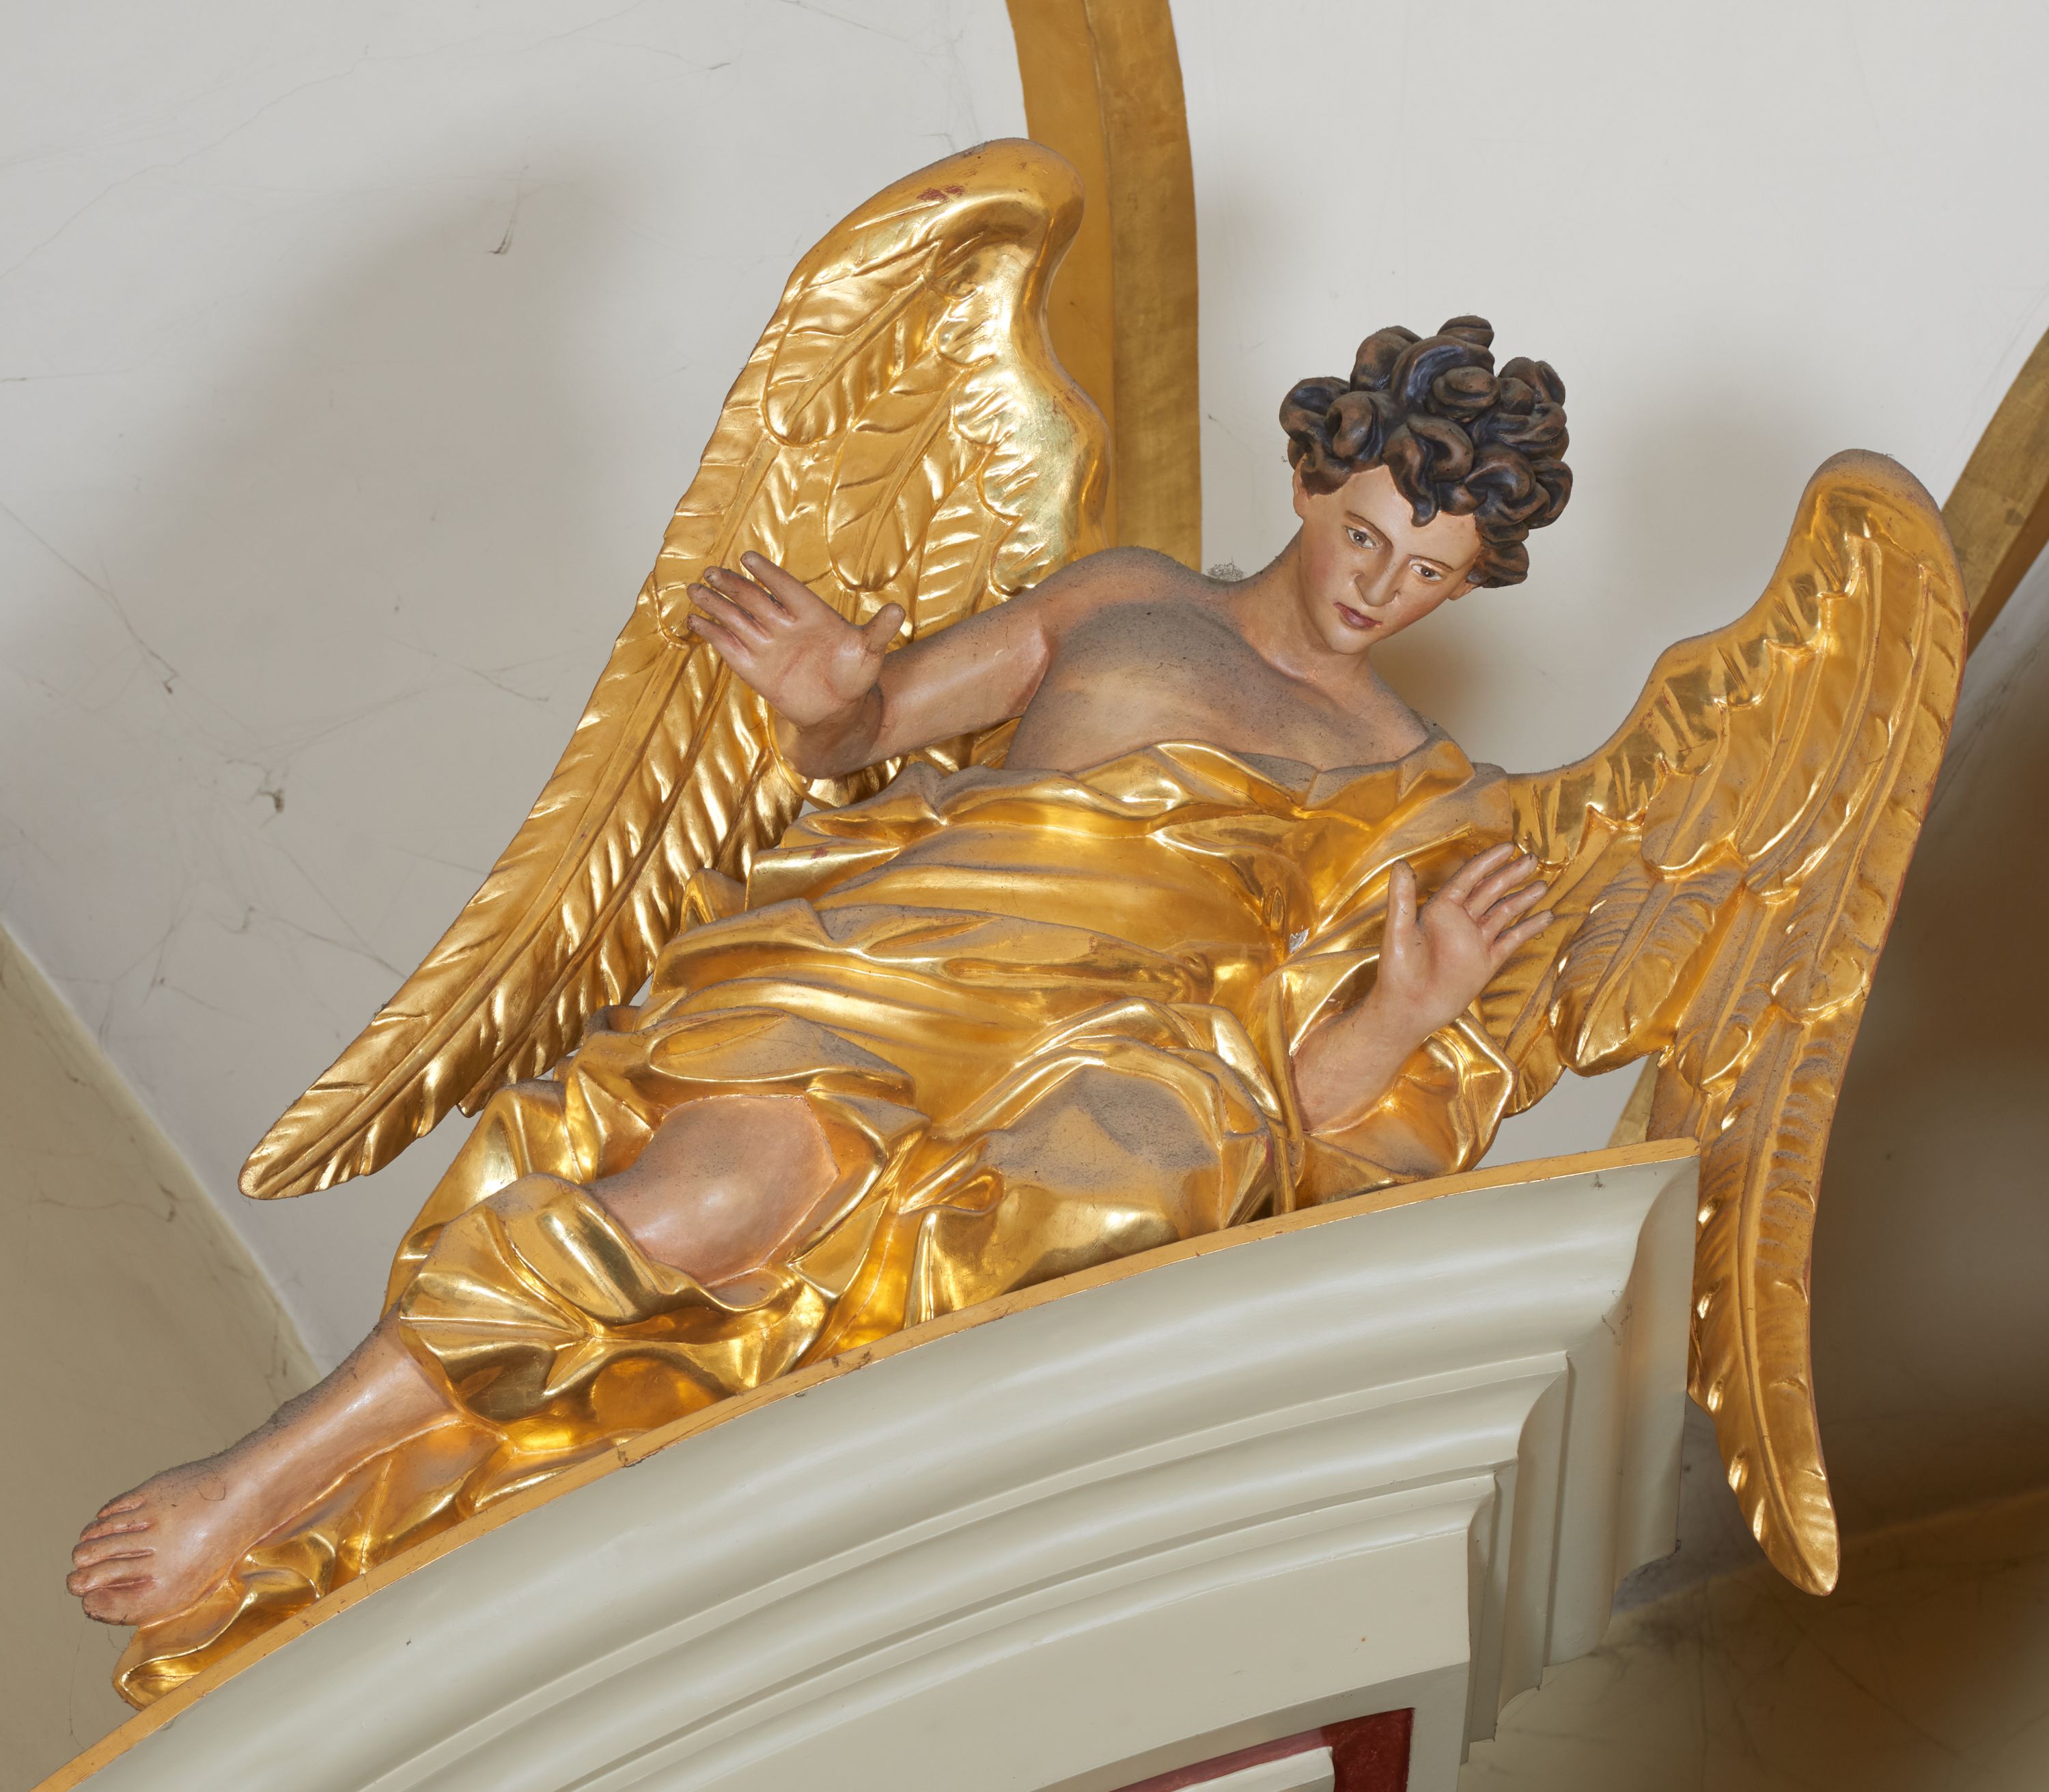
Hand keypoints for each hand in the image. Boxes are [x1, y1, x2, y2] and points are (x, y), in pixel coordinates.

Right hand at [686, 552, 905, 729]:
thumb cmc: (856, 675)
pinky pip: (730, 647)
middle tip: (712, 571)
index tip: (747, 558)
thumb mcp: (870, 651)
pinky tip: (694, 621)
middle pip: (754, 599)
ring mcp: (768, 645)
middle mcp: (785, 624)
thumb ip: (879, 630)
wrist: (839, 709)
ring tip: (695, 588)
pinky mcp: (755, 668)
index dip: (768, 574)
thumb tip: (899, 609)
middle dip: (733, 585)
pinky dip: (712, 634)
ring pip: (737, 619)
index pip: (785, 588)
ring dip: (716, 604)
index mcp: (811, 613)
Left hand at [1368, 842, 1552, 1039]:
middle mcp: (1460, 921)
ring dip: (1523, 898)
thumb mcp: (1398, 930)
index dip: (1488, 862)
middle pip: (1491, 891)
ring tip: (1543, 885)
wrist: (1410, 1010)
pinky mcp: (1486, 962)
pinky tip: (1546, 917)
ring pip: (1504, 912)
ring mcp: (1475, 941)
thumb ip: (1402, 898)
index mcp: (1440, 910)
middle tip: (1532, 859)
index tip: (1508, 848)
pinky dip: (1528, 928)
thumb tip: (1400, 863)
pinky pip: (1512, 940)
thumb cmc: (1398, 971)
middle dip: (1511, 875)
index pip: (1470, 878)